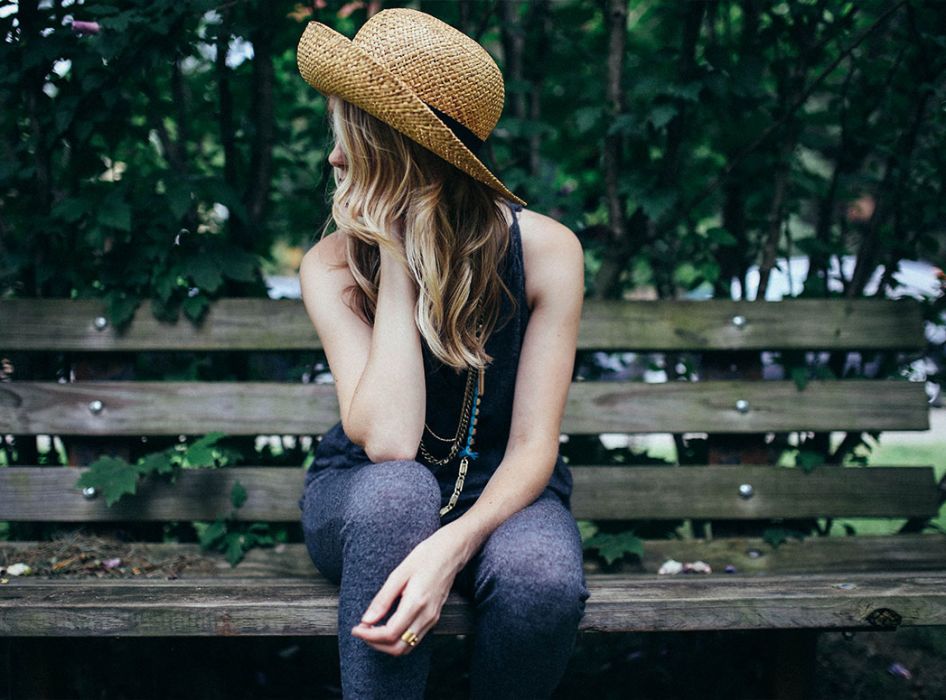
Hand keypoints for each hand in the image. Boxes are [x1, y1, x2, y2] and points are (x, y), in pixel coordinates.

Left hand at [351, 523, 469, 655]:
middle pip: (398, 648)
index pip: (390, 633)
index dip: (370, 635)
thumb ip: (383, 598)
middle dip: (376, 644)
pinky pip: (414, 639)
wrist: (451, 552)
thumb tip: (367, 619)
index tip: (356, 628)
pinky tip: (387, 626)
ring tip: (372, 630)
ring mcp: (432, 618)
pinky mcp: (434, 617)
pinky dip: (397, 639)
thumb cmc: (426, 556)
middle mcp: (426, 616)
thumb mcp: (399, 573)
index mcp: (416, 603)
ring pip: (407, 647)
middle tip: (361, 631)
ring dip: (386, 645)